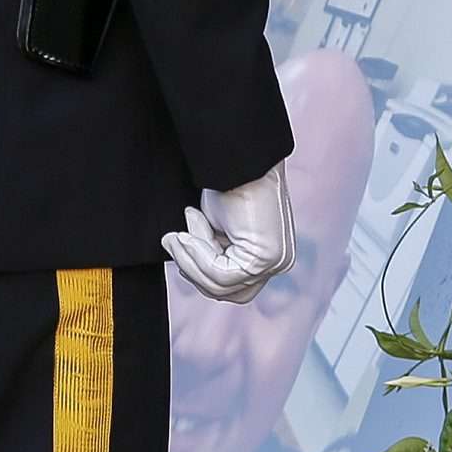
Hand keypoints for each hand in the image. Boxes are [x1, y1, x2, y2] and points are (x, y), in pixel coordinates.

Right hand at [164, 162, 294, 305]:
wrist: (240, 159)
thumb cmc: (228, 185)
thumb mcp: (214, 228)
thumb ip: (210, 253)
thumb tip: (188, 269)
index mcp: (268, 258)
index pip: (229, 286)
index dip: (198, 272)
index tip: (178, 243)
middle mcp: (277, 264)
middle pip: (226, 293)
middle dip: (193, 269)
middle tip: (174, 239)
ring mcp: (275, 263)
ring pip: (220, 286)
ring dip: (192, 257)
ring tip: (179, 231)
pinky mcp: (266, 258)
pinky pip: (221, 273)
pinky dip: (198, 253)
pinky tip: (190, 227)